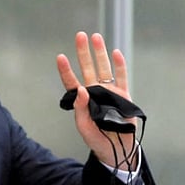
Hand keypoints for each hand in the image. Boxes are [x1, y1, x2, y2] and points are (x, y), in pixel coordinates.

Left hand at [56, 31, 137, 167]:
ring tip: (96, 37)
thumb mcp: (84, 126)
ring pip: (104, 68)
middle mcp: (94, 92)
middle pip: (87, 68)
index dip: (65, 70)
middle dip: (83, 52)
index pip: (71, 82)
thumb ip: (80, 109)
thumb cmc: (96, 139)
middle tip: (80, 35)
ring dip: (100, 53)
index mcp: (81, 100)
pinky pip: (121, 77)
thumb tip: (80, 88)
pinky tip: (115, 52)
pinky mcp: (124, 95)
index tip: (60, 56)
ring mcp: (109, 92)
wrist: (116, 149)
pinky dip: (119, 65)